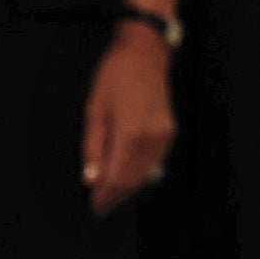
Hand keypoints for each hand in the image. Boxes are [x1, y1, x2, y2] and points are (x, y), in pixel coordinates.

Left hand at [81, 26, 175, 215]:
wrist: (145, 52)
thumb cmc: (115, 75)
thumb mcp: (94, 110)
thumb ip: (93, 148)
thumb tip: (91, 178)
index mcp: (130, 133)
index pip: (118, 178)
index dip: (105, 196)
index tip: (93, 206)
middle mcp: (151, 138)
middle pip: (133, 180)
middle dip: (115, 195)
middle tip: (99, 204)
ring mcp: (163, 135)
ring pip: (145, 174)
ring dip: (127, 186)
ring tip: (109, 191)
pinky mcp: (168, 131)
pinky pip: (153, 161)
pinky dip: (138, 172)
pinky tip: (125, 172)